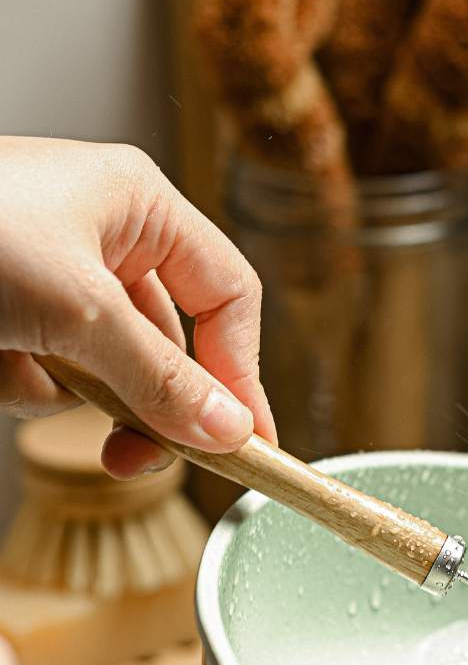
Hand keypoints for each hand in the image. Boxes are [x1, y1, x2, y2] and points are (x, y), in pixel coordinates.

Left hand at [0, 136, 276, 477]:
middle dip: (149, 403)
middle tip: (139, 458)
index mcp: (139, 207)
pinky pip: (49, 377)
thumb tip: (230, 432)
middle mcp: (105, 241)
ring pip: (110, 371)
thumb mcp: (74, 310)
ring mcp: (54, 280)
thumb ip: (161, 378)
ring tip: (15, 369)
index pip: (227, 298)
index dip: (242, 371)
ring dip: (70, 393)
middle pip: (171, 345)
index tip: (248, 440)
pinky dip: (19, 383)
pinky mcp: (12, 316)